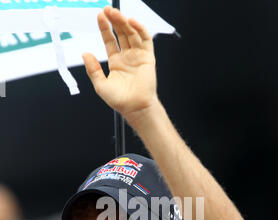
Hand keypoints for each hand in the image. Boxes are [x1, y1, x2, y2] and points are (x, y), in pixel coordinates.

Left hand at [83, 6, 157, 120]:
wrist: (135, 108)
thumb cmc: (120, 100)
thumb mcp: (100, 85)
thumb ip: (92, 69)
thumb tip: (84, 54)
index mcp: (116, 62)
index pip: (110, 40)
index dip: (105, 28)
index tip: (99, 16)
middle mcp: (127, 57)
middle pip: (121, 33)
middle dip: (114, 20)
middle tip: (107, 10)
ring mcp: (138, 56)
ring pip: (132, 34)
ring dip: (124, 22)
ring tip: (116, 13)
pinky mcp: (148, 57)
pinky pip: (145, 39)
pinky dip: (140, 29)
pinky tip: (131, 22)